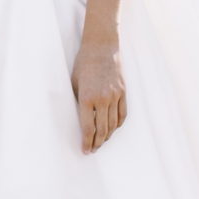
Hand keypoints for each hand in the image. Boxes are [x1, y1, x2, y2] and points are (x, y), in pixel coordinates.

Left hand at [73, 40, 127, 154]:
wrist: (101, 48)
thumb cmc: (84, 64)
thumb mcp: (74, 84)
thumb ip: (79, 103)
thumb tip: (81, 120)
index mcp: (87, 98)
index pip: (88, 128)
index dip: (87, 142)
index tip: (85, 150)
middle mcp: (102, 99)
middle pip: (102, 130)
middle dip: (97, 143)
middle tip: (93, 150)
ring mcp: (115, 95)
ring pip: (114, 124)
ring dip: (108, 136)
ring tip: (102, 142)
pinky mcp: (123, 92)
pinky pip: (122, 113)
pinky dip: (118, 124)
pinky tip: (113, 129)